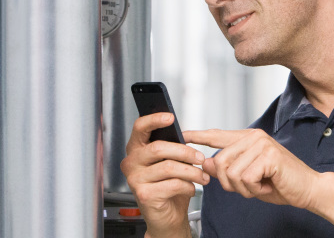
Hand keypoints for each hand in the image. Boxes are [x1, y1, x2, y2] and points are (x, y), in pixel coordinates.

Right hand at [120, 113, 209, 237]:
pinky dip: (188, 186)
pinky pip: (173, 184)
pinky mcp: (144, 195)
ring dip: (192, 172)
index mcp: (136, 150)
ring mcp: (135, 180)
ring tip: (202, 177)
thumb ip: (172, 148)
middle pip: (158, 148)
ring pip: (169, 167)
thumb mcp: (171, 163)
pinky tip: (190, 189)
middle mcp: (131, 163)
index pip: (139, 127)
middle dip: (185, 152)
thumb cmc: (169, 187)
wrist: (167, 216)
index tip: (170, 117)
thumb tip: (185, 135)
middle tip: (200, 158)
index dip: (154, 119)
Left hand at [187, 129, 321, 208]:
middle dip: (230, 183)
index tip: (183, 134)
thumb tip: (204, 163)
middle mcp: (254, 137)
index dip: (199, 136)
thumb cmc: (280, 183)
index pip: (218, 135)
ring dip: (244, 188)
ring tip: (260, 185)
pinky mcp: (269, 155)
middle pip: (219, 162)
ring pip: (231, 172)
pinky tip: (267, 185)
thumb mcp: (248, 177)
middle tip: (250, 186)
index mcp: (248, 139)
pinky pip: (245, 178)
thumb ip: (227, 169)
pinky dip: (254, 189)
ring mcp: (261, 144)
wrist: (307, 189)